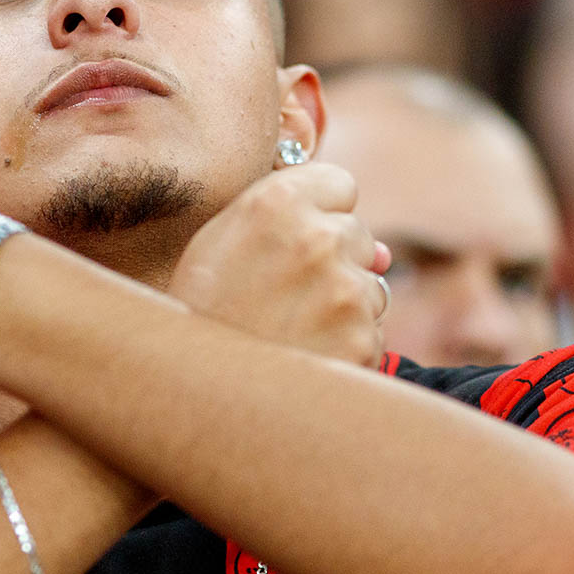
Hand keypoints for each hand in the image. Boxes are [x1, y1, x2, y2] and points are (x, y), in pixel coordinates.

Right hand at [167, 163, 390, 366]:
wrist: (191, 389)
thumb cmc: (200, 309)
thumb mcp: (222, 241)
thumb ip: (291, 219)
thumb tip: (383, 251)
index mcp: (278, 202)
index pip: (341, 184)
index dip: (320, 213)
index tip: (296, 239)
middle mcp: (318, 238)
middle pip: (358, 234)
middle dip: (334, 260)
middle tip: (285, 293)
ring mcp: (345, 291)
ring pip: (372, 287)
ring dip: (344, 305)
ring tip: (292, 327)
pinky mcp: (361, 340)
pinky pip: (371, 333)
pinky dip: (346, 346)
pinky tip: (305, 355)